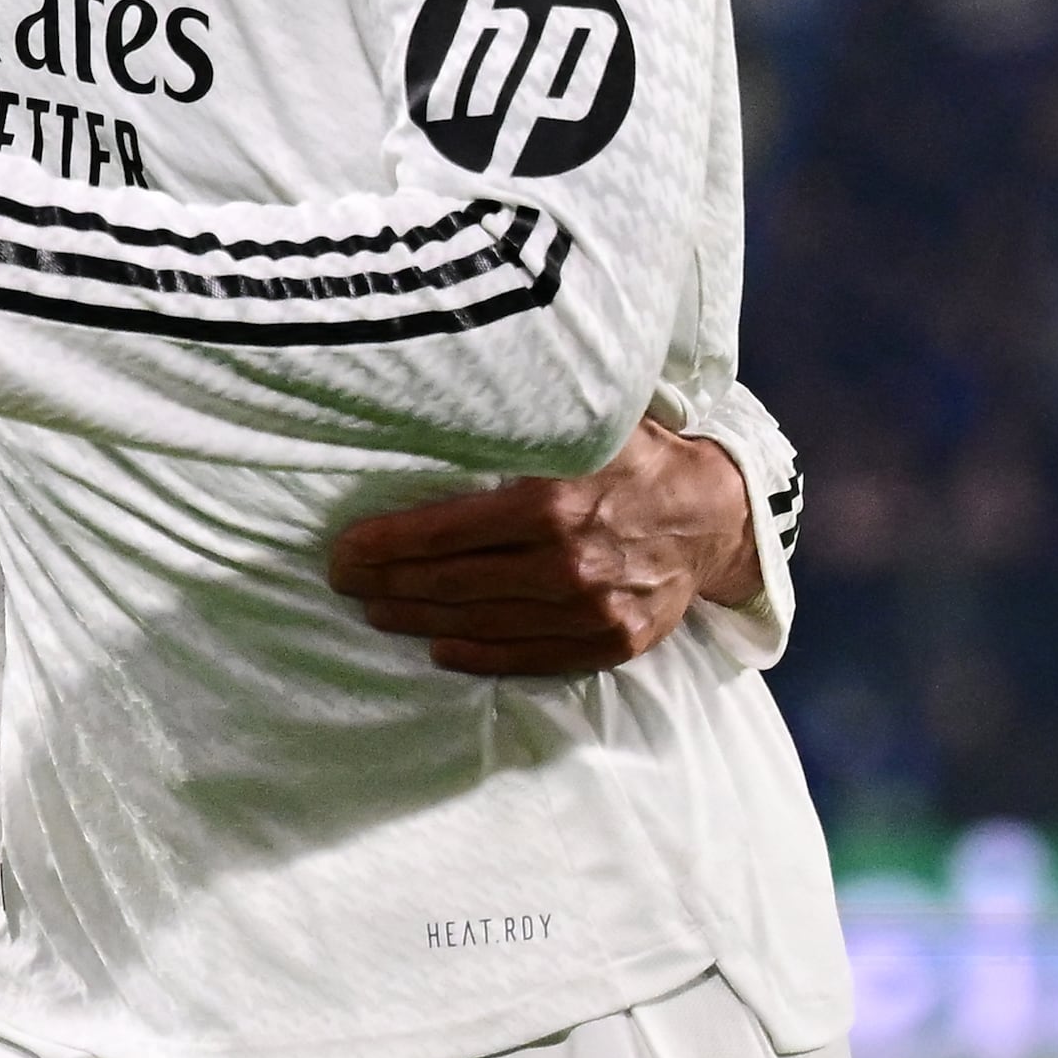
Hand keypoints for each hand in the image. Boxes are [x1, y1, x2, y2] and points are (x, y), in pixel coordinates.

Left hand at [326, 421, 764, 678]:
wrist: (715, 514)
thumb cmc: (636, 457)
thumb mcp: (584, 424)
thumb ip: (518, 425)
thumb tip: (433, 401)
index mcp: (551, 501)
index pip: (442, 533)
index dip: (382, 546)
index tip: (342, 549)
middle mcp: (567, 562)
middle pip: (450, 582)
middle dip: (385, 583)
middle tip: (343, 581)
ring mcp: (589, 609)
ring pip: (480, 623)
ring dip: (417, 619)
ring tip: (376, 610)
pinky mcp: (609, 641)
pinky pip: (526, 656)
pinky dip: (476, 654)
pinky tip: (438, 646)